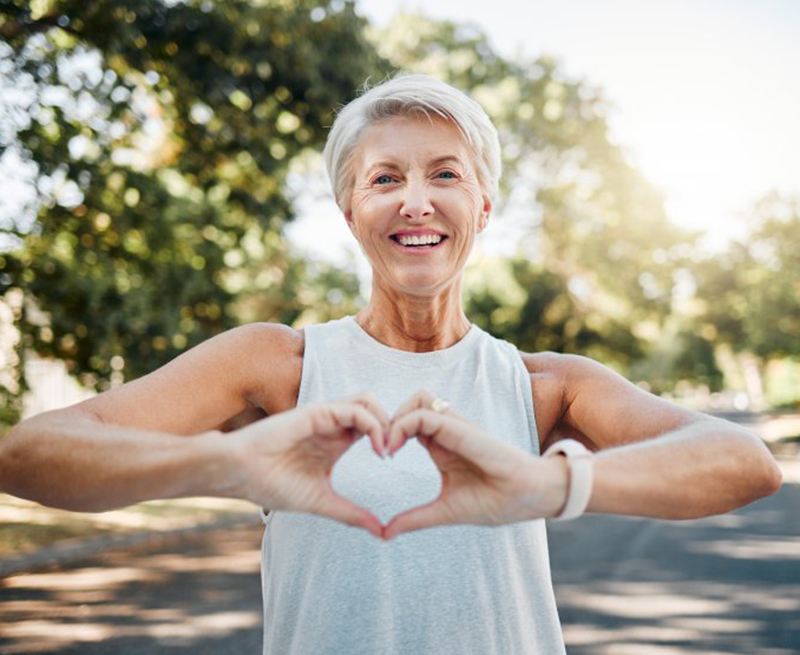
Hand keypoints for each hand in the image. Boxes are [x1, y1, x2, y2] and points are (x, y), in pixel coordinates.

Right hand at [227, 393, 389, 537]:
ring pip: (368, 401)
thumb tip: (381, 532)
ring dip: (385, 421)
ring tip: (386, 449)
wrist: (239, 474)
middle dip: (394, 425)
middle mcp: (333, 425)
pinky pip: (354, 409)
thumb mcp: (322, 502)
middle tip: (396, 452)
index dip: (390, 439)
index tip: (394, 464)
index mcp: (336, 442)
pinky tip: (376, 448)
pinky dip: (372, 424)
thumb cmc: (272, 485)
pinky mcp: (317, 412)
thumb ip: (352, 513)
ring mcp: (326, 416)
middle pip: (376, 409)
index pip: (373, 427)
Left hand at [382, 391, 567, 539]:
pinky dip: (404, 425)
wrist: (530, 498)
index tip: (380, 457)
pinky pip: (425, 414)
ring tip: (387, 446)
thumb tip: (385, 534)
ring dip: (396, 417)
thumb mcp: (444, 511)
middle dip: (388, 420)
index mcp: (441, 446)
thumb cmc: (496, 502)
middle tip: (379, 449)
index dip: (389, 434)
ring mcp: (455, 427)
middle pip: (410, 404)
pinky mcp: (461, 429)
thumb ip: (414, 519)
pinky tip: (394, 448)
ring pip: (417, 398)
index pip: (409, 423)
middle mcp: (447, 432)